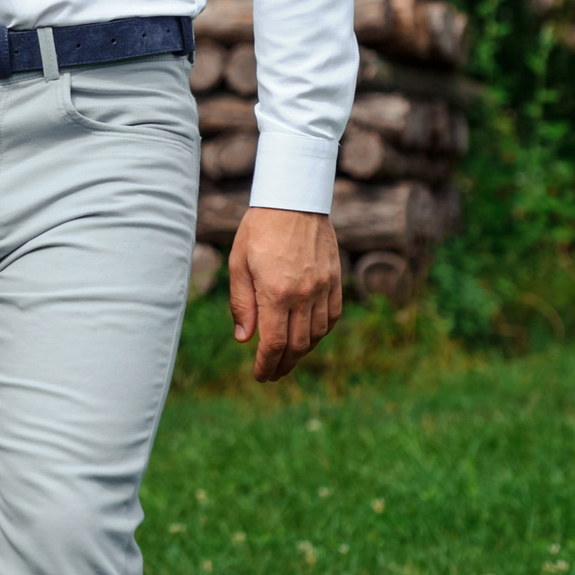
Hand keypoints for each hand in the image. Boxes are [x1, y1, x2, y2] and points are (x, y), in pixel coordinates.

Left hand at [228, 206, 343, 381]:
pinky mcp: (335, 281)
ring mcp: (323, 288)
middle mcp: (303, 295)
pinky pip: (332, 317)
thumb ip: (242, 303)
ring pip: (317, 335)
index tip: (260, 375)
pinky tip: (308, 337)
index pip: (274, 343)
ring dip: (302, 352)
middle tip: (271, 374)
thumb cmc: (259, 229)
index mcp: (276, 292)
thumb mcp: (239, 263)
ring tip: (287, 359)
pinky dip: (320, 333)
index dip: (266, 364)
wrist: (294, 199)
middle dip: (283, 365)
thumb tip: (244, 339)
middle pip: (297, 345)